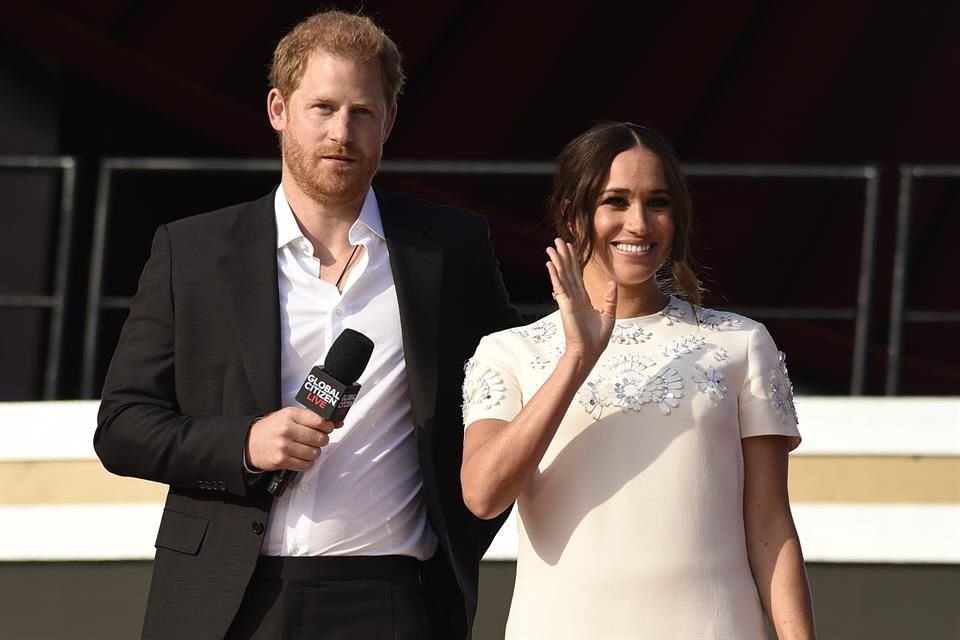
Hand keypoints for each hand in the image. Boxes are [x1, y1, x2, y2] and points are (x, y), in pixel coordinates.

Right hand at [245, 407, 339, 471]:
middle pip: (319, 438)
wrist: (249, 443)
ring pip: (314, 452)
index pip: (319, 420)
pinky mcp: (282, 460)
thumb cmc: (271, 429)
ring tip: (307, 448)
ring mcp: (284, 446)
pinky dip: (307, 462)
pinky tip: (301, 457)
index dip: (328, 426)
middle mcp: (287, 430)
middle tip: (317, 439)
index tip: (328, 428)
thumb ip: (310, 417)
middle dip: (322, 440)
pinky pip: (305, 464)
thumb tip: (336, 421)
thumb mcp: (288, 416)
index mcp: (290, 415)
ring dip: (314, 452)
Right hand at [545, 238, 616, 362]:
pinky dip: (555, 276)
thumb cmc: (597, 339)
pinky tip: (550, 265)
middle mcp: (574, 297)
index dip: (573, 260)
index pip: (577, 275)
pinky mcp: (566, 306)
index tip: (570, 247)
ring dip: (557, 261)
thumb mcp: (609, 315)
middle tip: (557, 240)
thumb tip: (613, 283)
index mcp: (583, 299)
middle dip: (563, 255)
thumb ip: (610, 298)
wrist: (589, 353)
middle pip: (568, 271)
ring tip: (551, 247)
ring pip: (562, 276)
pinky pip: (560, 287)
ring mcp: (569, 301)